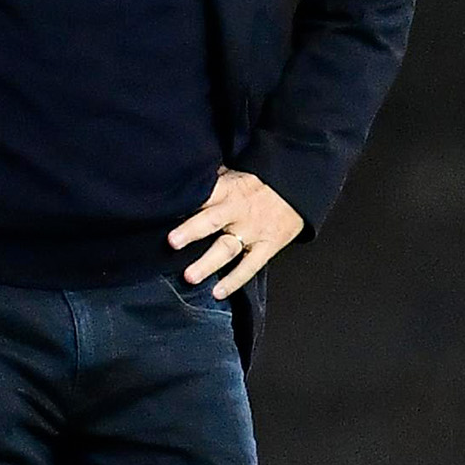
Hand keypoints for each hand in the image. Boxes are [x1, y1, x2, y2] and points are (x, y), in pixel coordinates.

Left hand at [167, 165, 304, 296]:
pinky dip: (234, 281)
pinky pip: (249, 266)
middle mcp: (238, 211)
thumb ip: (214, 180)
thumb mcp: (238, 171)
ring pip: (227, 248)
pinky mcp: (267, 246)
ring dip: (208, 263)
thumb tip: (185, 181)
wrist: (300, 186)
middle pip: (212, 221)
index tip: (164, 210)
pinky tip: (218, 292)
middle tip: (172, 242)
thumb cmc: (263, 181)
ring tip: (189, 276)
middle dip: (192, 231)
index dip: (185, 202)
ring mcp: (253, 231)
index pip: (204, 195)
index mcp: (229, 190)